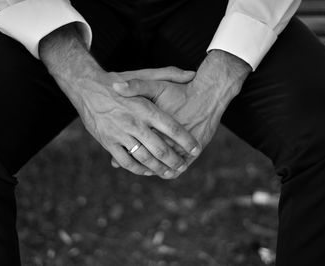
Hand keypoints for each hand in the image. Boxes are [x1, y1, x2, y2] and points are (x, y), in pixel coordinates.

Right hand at [39, 24, 200, 178]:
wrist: (86, 86)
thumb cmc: (118, 80)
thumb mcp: (143, 74)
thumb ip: (168, 74)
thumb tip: (192, 73)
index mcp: (145, 108)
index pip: (172, 128)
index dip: (187, 141)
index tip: (196, 148)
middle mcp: (134, 123)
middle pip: (160, 148)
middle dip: (174, 160)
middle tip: (182, 165)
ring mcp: (120, 134)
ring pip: (144, 158)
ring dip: (159, 168)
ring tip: (169, 172)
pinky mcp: (108, 142)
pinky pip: (126, 162)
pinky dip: (138, 169)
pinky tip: (147, 171)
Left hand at [113, 50, 250, 172]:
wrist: (210, 94)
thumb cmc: (181, 91)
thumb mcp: (157, 85)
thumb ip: (136, 86)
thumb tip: (114, 86)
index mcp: (154, 124)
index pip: (135, 144)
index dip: (125, 151)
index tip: (118, 155)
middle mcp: (167, 138)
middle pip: (146, 157)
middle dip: (136, 162)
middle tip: (129, 163)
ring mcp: (181, 147)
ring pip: (161, 166)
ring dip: (152, 169)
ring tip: (145, 169)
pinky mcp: (193, 152)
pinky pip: (178, 169)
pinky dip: (170, 172)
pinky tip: (164, 171)